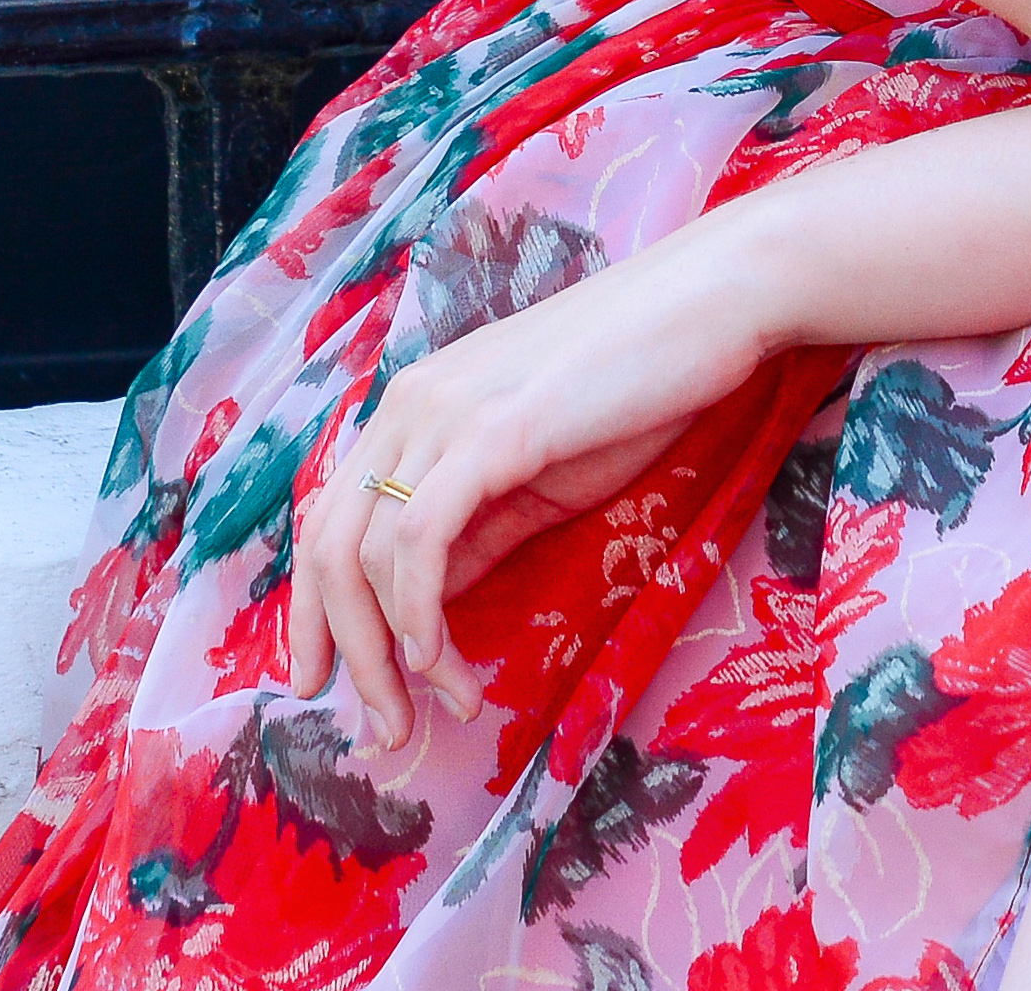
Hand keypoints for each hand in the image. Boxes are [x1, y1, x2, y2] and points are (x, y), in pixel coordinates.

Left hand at [287, 217, 765, 747]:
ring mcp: (448, 412)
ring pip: (368, 554)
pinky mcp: (495, 430)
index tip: (325, 685)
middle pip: (329, 546)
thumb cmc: (640, 381)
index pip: (329, 521)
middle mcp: (411, 402)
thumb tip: (422, 608)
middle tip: (382, 730)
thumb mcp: (540, 471)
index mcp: (416, 404)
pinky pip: (421, 539)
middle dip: (342, 652)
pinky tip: (440, 660)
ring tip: (444, 707)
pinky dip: (418, 613)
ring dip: (391, 655)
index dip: (314, 613)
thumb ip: (476, 529)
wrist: (716, 300)